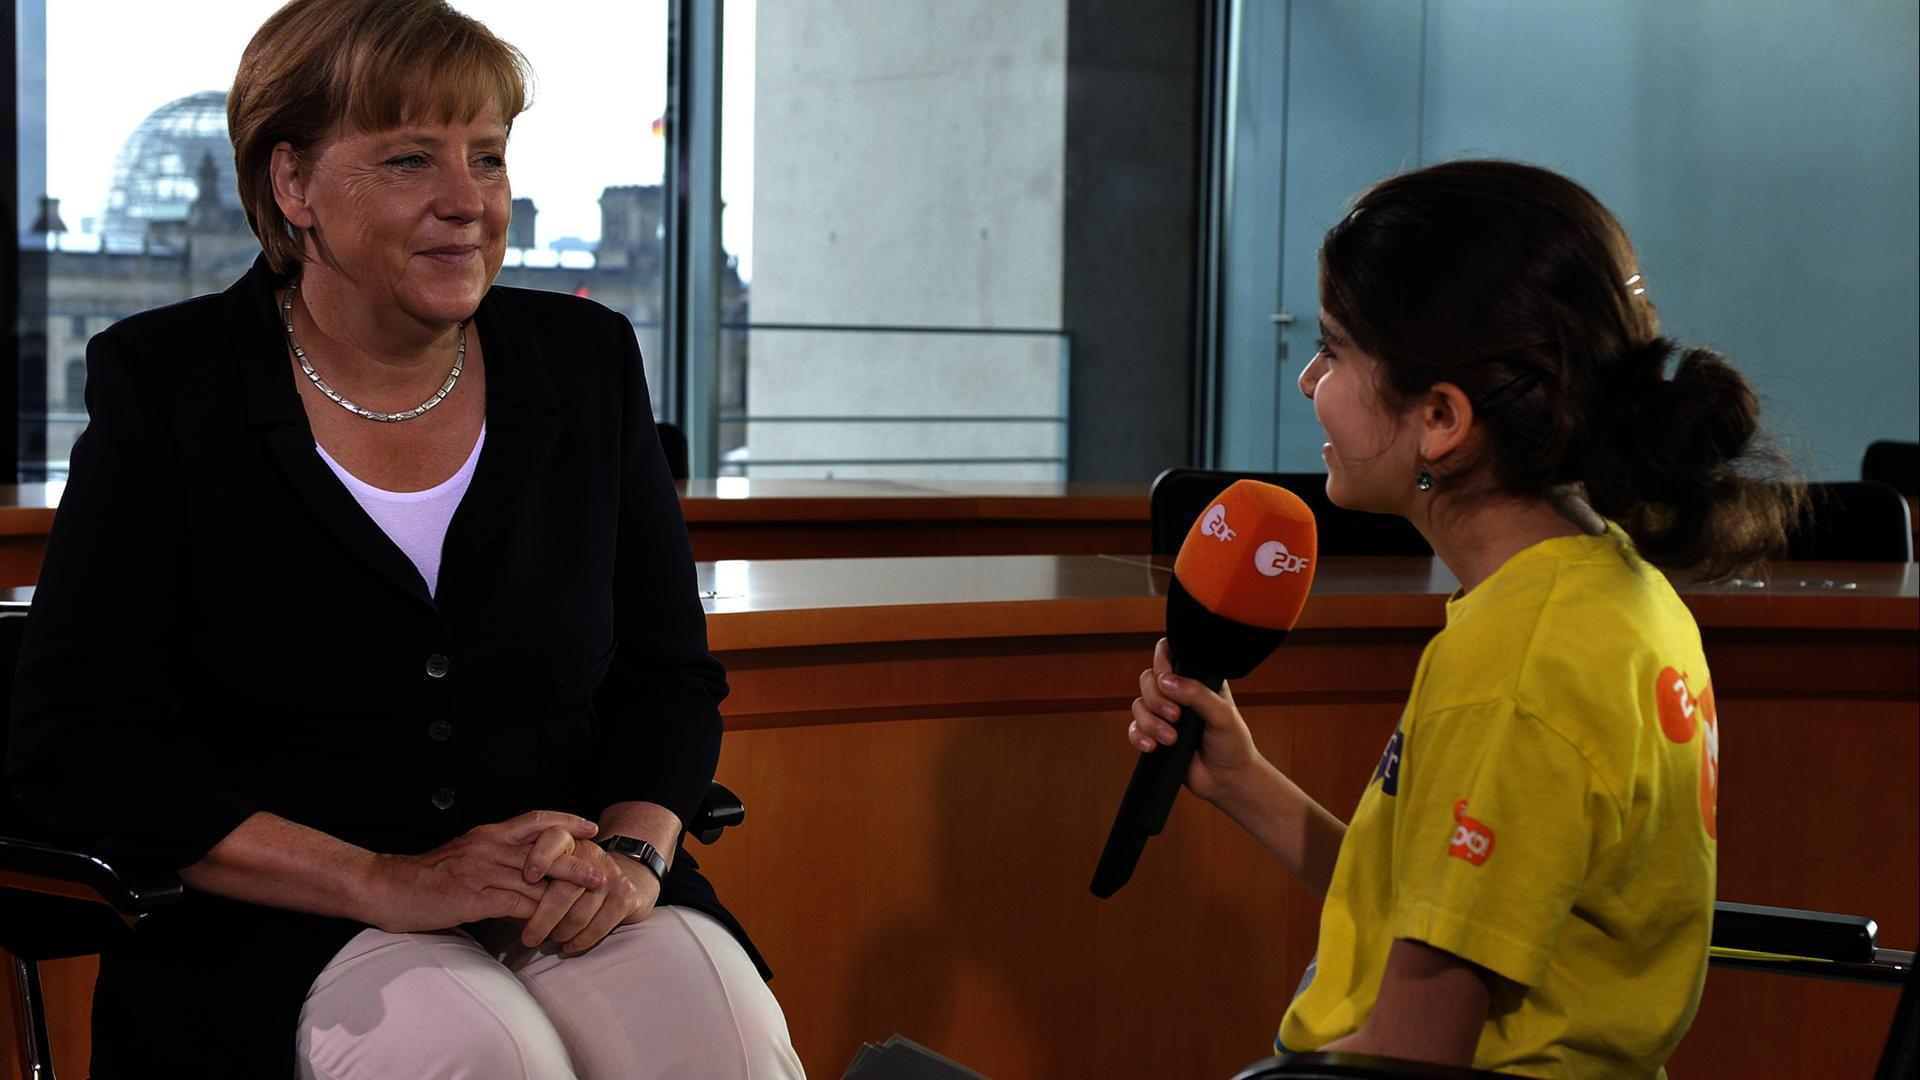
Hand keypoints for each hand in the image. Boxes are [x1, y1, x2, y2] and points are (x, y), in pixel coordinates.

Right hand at [363, 810, 603, 932]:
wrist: (386, 887)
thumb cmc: (426, 875)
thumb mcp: (465, 855)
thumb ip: (495, 856)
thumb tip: (525, 868)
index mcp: (488, 833)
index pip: (536, 820)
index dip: (567, 822)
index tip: (591, 828)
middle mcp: (489, 846)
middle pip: (545, 850)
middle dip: (577, 862)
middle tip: (602, 872)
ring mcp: (481, 870)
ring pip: (535, 881)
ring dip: (563, 896)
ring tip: (586, 905)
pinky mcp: (474, 896)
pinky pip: (517, 906)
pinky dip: (536, 917)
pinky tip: (548, 927)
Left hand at [517, 839, 660, 953]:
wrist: (626, 875)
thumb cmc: (573, 878)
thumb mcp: (553, 866)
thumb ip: (529, 878)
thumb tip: (500, 902)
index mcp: (569, 841)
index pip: (554, 840)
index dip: (540, 857)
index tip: (528, 877)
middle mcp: (592, 854)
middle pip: (563, 889)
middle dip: (543, 919)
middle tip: (528, 938)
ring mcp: (611, 875)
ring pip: (579, 914)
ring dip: (560, 933)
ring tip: (551, 939)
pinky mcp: (626, 896)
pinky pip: (598, 926)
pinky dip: (580, 941)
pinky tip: (569, 946)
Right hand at [1128, 637, 1264, 804]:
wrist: (1227, 780)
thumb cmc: (1233, 744)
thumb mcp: (1223, 714)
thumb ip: (1197, 694)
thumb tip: (1166, 681)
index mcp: (1197, 679)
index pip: (1170, 653)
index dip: (1161, 661)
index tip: (1166, 678)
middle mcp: (1178, 693)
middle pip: (1148, 679)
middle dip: (1156, 699)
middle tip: (1175, 716)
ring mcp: (1164, 715)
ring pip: (1138, 704)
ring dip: (1150, 722)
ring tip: (1171, 739)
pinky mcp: (1154, 736)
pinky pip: (1133, 728)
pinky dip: (1138, 736)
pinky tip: (1152, 746)